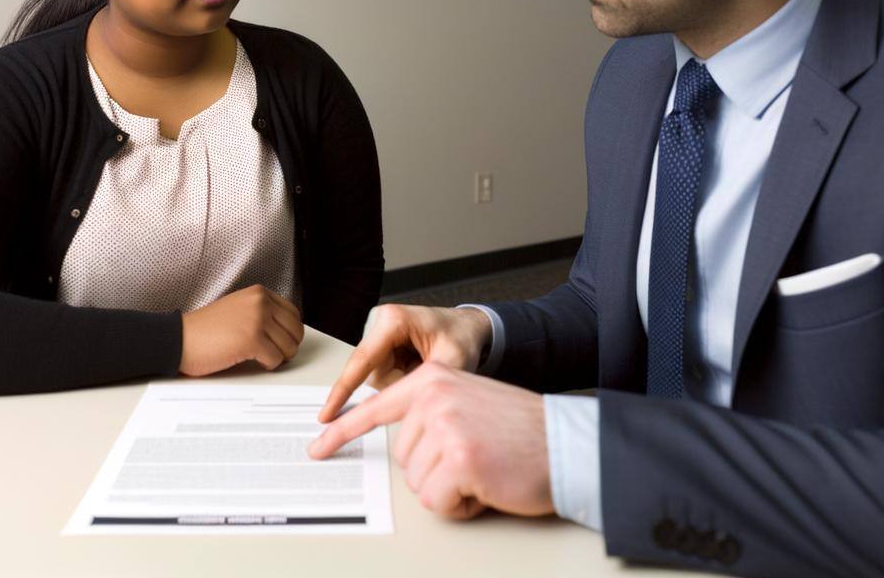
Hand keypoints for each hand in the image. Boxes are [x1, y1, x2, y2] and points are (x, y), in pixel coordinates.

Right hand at [179, 284, 303, 375]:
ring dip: (278, 357)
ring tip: (261, 357)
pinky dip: (267, 365)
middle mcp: (260, 302)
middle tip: (274, 354)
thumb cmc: (204, 330)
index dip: (290, 332)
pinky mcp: (251, 340)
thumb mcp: (238, 308)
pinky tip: (252, 361)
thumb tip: (285, 330)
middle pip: (295, 330)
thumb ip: (260, 312)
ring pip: (288, 347)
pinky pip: (275, 359)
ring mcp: (257, 320)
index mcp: (258, 293)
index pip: (293, 313)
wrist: (179, 339)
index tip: (281, 341)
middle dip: (288, 346)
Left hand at [309, 363, 553, 519]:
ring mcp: (444, 426)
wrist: (564, 442)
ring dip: (450, 488)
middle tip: (476, 457)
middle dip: (436, 471)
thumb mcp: (469, 401)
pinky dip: (462, 504)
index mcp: (433, 379)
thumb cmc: (521, 429)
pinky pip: (438, 503)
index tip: (318, 446)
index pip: (377, 408)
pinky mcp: (458, 459)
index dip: (344, 432)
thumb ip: (432, 410)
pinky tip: (488, 483)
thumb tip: (403, 441)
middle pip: (403, 459)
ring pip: (419, 483)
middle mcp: (433, 397)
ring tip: (484, 467)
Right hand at [318, 303, 491, 421]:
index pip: (361, 361)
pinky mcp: (382, 344)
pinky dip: (402, 378)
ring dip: (402, 381)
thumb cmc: (462, 336)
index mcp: (393, 320)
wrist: (469, 327)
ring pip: (377, 378)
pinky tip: (418, 364)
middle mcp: (380, 323)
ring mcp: (379, 333)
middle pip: (372, 374)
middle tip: (426, 369)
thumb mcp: (452, 362)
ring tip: (424, 364)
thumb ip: (426, 386)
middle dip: (399, 382)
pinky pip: (384, 376)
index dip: (343, 390)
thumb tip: (406, 410)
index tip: (327, 415)